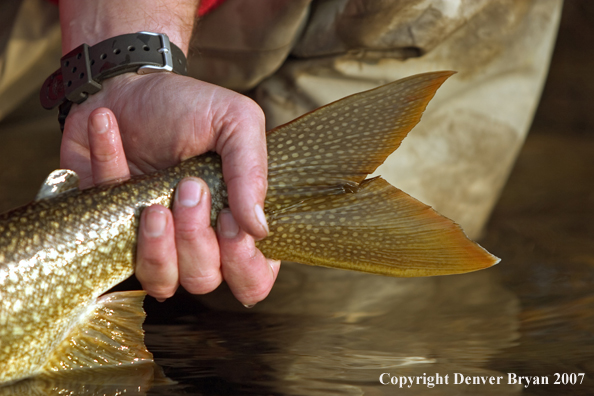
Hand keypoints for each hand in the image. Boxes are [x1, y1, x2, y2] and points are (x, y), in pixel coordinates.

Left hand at [61, 73, 280, 305]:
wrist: (125, 85)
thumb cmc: (187, 106)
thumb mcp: (234, 120)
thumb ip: (251, 171)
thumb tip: (259, 228)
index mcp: (235, 219)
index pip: (253, 275)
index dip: (244, 263)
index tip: (229, 221)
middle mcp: (198, 237)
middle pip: (204, 280)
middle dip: (196, 238)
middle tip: (188, 187)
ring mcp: (154, 241)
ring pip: (160, 282)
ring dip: (157, 246)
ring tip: (153, 202)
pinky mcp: (110, 231)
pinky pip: (107, 239)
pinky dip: (109, 174)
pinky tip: (112, 132)